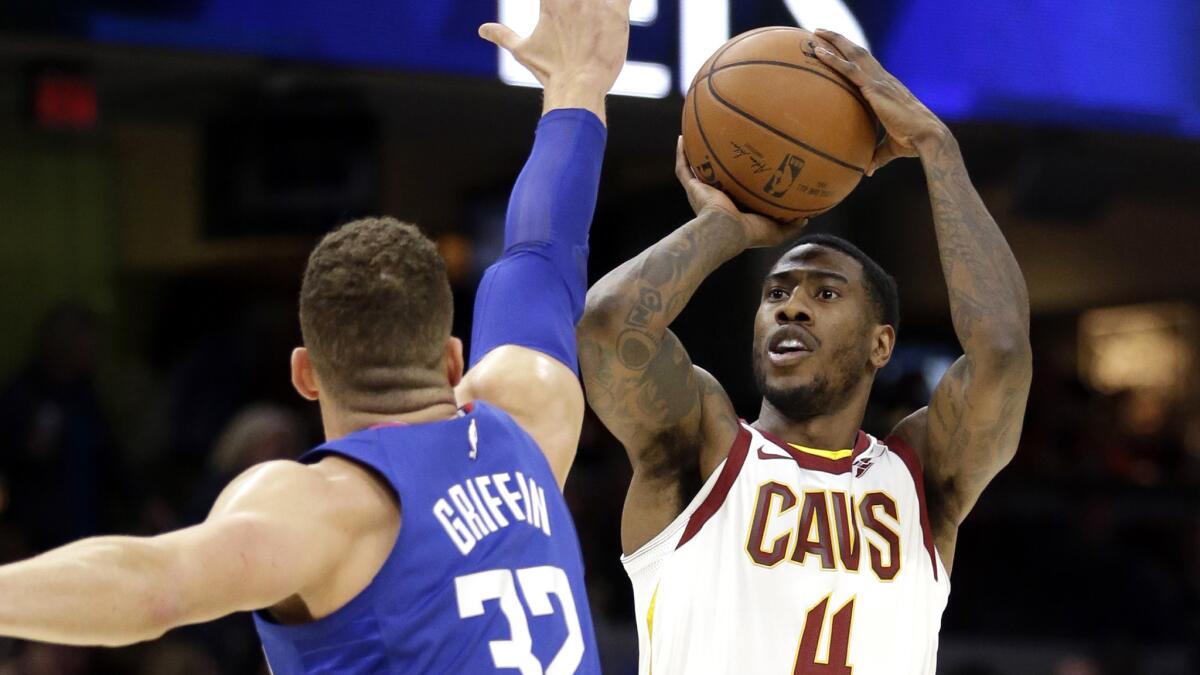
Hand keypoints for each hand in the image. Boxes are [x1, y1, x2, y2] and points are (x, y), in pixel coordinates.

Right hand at [479, 0, 630, 117]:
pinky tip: (618, 10)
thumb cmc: (550, 72)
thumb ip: (503, 36)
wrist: (577, 88)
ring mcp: (596, 4)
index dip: (556, 0)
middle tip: (581, 18)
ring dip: (599, 2)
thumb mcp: (523, 51)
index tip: (564, 11)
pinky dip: (622, 1)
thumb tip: (482, 30)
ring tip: (595, 18)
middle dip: (581, 2)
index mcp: (551, 2)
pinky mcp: (617, 15)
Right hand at [675, 137, 806, 247]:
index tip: (748, 165)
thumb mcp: (776, 231)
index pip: (737, 190)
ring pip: (696, 169)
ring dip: (695, 155)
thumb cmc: (750, 232)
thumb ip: (790, 226)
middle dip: (717, 164)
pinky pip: (683, 167)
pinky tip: (682, 136)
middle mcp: (715, 197)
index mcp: (733, 207)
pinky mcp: (692, 187)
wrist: (726, 230)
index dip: (740, 179)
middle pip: (715, 176)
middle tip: (725, 146)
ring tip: (697, 135)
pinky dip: (681, 152)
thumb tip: (805, 219)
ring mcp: (701, 191)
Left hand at [812, 29, 950, 174]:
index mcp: (886, 89)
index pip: (867, 67)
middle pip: (859, 53)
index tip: (838, 49)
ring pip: (854, 54)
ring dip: (835, 41)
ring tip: (817, 32)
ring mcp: (879, 81)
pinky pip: (849, 69)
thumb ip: (876, 156)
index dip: (853, 56)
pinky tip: (818, 52)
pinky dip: (833, 59)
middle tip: (822, 32)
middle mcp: (883, 80)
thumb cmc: (912, 143)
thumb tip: (867, 171)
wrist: (926, 138)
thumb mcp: (889, 149)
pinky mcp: (875, 88)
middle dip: (841, 40)